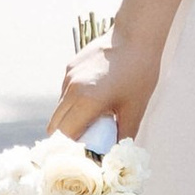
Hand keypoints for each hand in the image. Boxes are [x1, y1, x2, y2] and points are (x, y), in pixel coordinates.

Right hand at [48, 29, 162, 147]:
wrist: (136, 34)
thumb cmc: (140, 72)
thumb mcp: (135, 109)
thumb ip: (123, 136)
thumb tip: (116, 157)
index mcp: (85, 101)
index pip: (64, 137)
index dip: (69, 152)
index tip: (79, 160)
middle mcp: (71, 89)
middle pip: (55, 126)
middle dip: (65, 140)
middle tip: (83, 147)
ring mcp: (68, 77)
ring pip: (58, 110)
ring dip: (69, 122)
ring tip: (91, 124)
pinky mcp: (69, 67)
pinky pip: (64, 94)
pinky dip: (73, 104)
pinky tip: (92, 101)